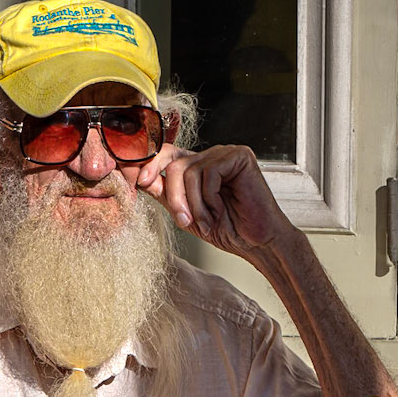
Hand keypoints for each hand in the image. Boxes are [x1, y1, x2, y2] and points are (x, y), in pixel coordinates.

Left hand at [136, 143, 290, 257]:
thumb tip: (140, 178)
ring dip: (194, 203)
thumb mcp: (186, 214)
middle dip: (175, 197)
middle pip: (175, 164)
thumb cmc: (227, 230)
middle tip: (184, 221)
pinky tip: (221, 210)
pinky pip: (210, 173)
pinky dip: (210, 197)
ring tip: (207, 221)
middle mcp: (211, 156)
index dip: (150, 164)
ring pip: (190, 170)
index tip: (140, 182)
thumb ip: (165, 194)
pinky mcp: (240, 156)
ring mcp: (226, 153)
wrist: (257, 243)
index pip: (166, 153)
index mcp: (198, 166)